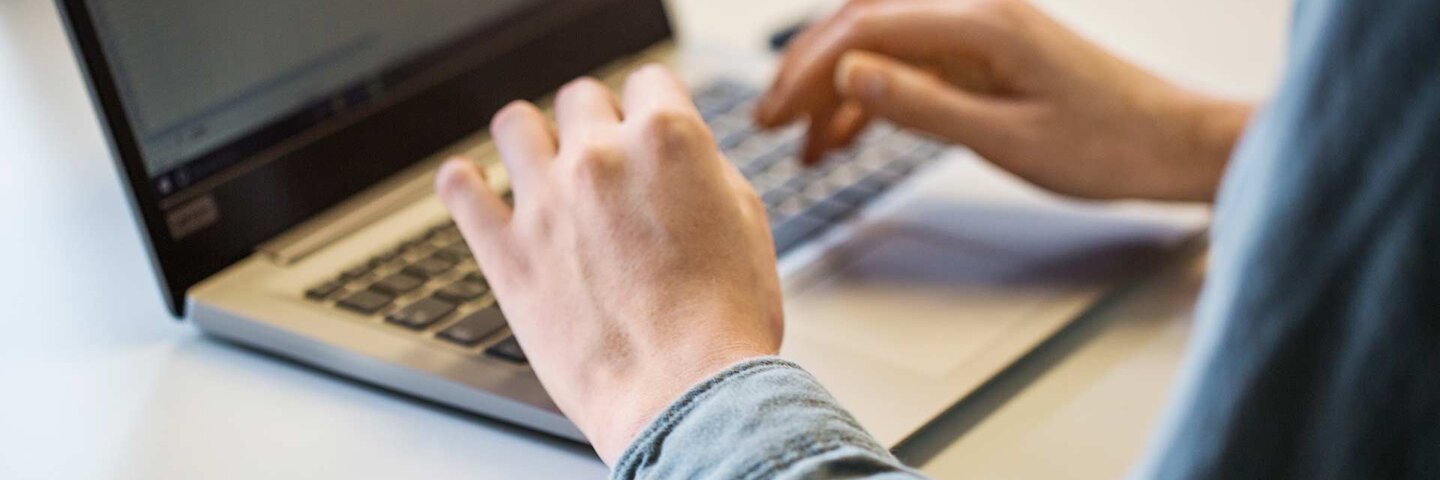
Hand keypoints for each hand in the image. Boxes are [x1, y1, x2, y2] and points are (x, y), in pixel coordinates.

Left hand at [435, 65, 783, 464]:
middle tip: (604, 159)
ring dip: (529, 138)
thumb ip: (703, 170)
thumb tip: (678, 155)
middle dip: (595, 124)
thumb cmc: (724, 324)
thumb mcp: (745, 221)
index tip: (645, 125)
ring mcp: (545, 202)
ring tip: (537, 163)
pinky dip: (463, 183)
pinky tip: (473, 187)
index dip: (651, 106)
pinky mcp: (506, 252)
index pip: (648, 80)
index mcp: (666, 140)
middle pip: (580, 98)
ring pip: (513, 123)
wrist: (686, 394)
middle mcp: (600, 158)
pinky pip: (459, 190)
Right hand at [758, 0, 1250, 201]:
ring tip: (802, 144)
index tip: (772, 113)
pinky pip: (914, 66)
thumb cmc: (1109, 145)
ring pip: (884, 46)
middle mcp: (976, 13)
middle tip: (768, 123)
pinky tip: (849, 136)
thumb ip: (922, 105)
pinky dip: (876, 98)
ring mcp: (981, 32)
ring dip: (836, 90)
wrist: (1175, 146)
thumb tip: (849, 74)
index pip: (865, 28)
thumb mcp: (1006, 138)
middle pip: (864, 25)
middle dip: (808, 72)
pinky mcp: (987, 56)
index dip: (808, 69)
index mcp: (980, 22)